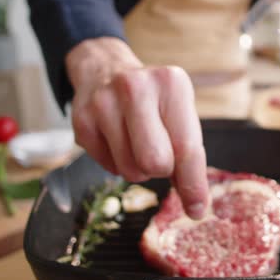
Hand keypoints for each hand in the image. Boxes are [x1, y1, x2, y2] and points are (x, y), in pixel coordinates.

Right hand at [66, 37, 208, 219]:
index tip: (197, 208)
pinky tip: (116, 139)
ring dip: (138, 168)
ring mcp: (104, 103)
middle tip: (160, 154)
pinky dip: (117, 162)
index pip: (187, 148)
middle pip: (156, 163)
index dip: (193, 184)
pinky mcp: (82, 121)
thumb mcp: (179, 114)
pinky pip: (108, 168)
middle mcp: (136, 88)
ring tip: (136, 143)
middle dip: (161, 170)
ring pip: (130, 171)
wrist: (105, 70)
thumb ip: (190, 156)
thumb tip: (195, 204)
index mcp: (171, 84)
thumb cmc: (153, 101)